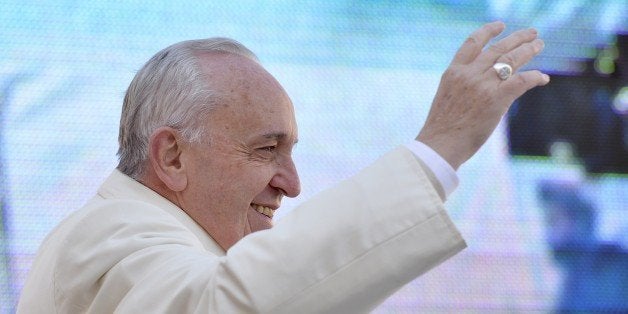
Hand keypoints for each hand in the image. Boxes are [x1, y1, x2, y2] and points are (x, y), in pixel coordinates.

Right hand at [416, 21, 549, 169]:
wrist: (440, 145)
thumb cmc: (442, 129)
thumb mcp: (447, 98)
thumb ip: (463, 87)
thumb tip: (482, 89)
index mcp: (453, 72)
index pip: (472, 43)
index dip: (488, 31)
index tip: (500, 26)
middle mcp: (468, 74)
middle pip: (497, 48)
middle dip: (517, 38)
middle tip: (532, 34)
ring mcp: (482, 85)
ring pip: (511, 59)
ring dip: (528, 50)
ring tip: (539, 45)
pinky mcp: (496, 98)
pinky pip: (522, 80)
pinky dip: (535, 77)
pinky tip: (542, 78)